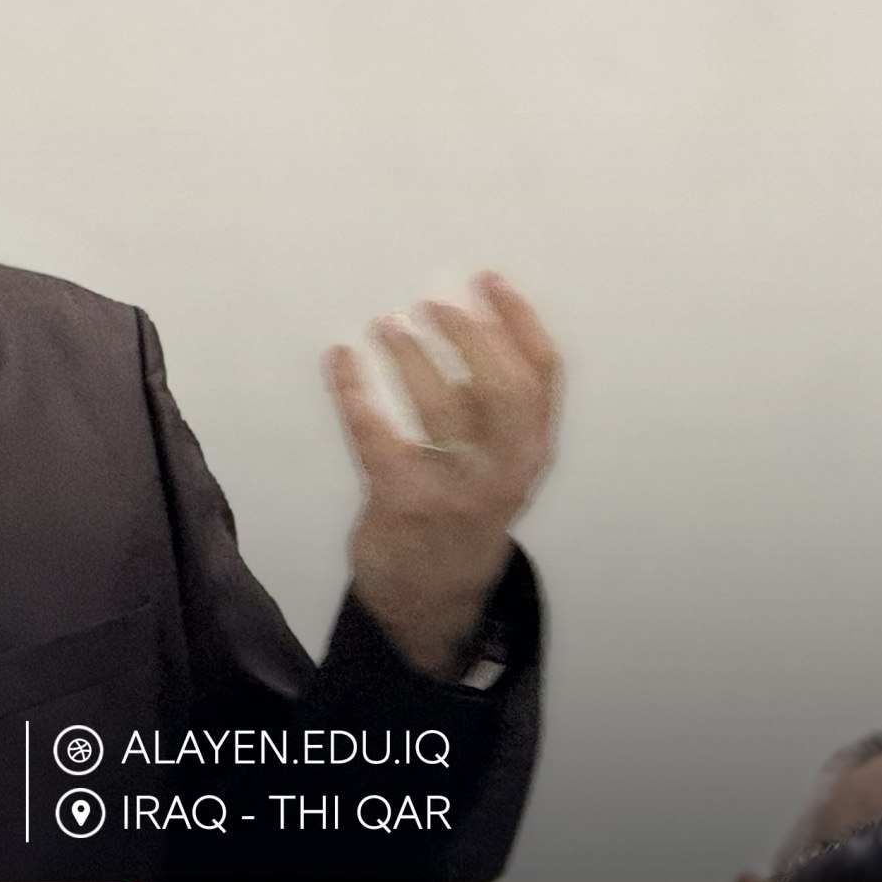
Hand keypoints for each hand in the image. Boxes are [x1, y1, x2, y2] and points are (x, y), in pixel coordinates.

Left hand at [326, 272, 560, 679]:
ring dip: (414, 357)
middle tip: (436, 302)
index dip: (520, 322)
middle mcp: (504, 471)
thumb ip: (495, 412)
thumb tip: (467, 326)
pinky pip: (376, 434)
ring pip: (444, 409)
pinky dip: (353, 390)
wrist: (430, 599)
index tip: (490, 281)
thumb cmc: (463, 511)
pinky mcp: (402, 500)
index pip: (542, 378)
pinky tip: (339, 359)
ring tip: (388, 325)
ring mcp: (455, 489)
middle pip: (503, 389)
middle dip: (471, 337)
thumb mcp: (501, 467)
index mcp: (531, 453)